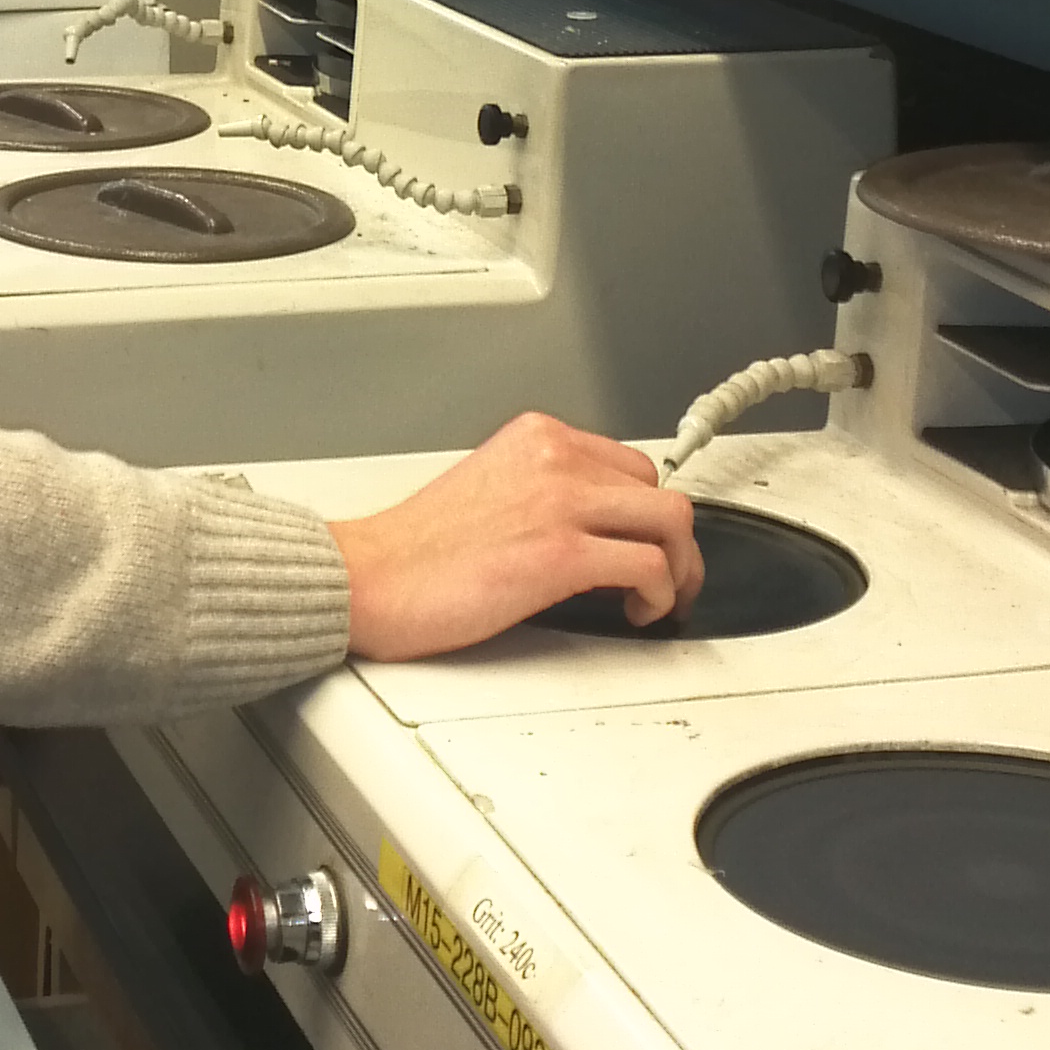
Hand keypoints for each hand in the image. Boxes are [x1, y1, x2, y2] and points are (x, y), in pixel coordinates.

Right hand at [327, 413, 703, 662]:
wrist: (370, 577)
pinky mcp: (562, 553)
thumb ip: (542, 491)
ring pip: (671, 523)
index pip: (628, 464)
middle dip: (671, 543)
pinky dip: (659, 596)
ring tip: (659, 599)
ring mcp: (561, 502)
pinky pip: (651, 567)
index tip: (643, 542)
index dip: (644, 512)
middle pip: (659, 492)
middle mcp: (554, 458)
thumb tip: (589, 528)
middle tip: (663, 579)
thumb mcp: (488, 486)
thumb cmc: (415, 549)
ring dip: (679, 569)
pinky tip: (637, 612)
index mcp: (535, 437)